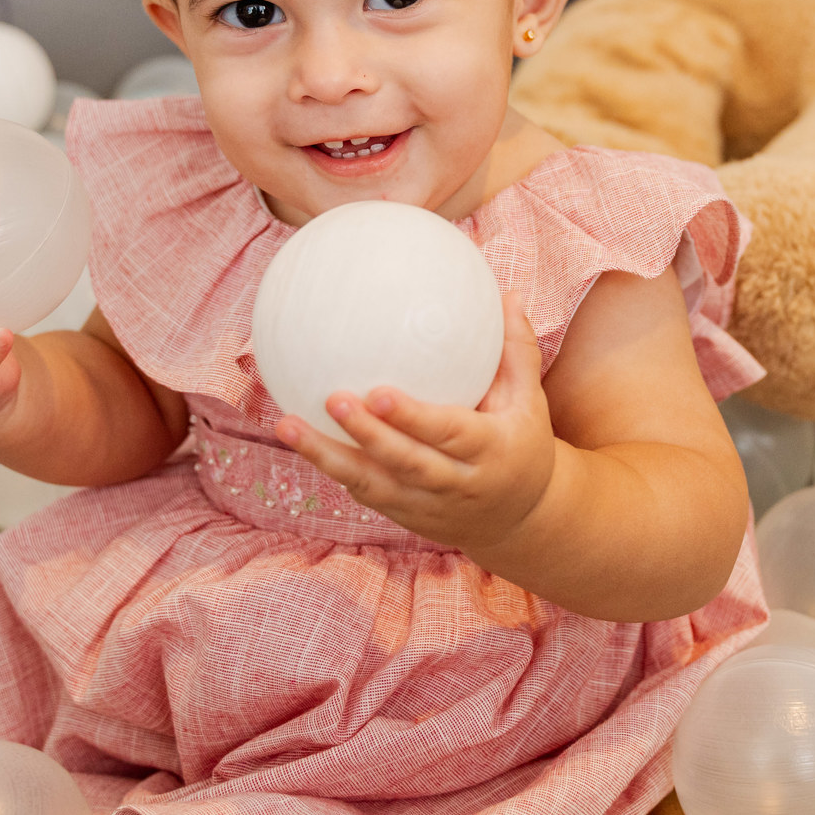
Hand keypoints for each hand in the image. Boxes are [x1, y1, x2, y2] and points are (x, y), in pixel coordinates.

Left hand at [272, 293, 555, 563]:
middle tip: (331, 399)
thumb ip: (516, 351)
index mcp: (489, 452)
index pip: (449, 434)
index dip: (413, 418)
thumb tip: (507, 294)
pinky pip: (363, 491)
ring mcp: (426, 506)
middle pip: (405, 464)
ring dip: (326, 457)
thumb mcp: (529, 402)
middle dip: (367, 436)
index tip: (378, 392)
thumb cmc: (521, 444)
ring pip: (372, 485)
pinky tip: (297, 438)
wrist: (519, 520)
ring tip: (285, 424)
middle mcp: (456, 484)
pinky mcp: (403, 516)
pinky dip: (331, 467)